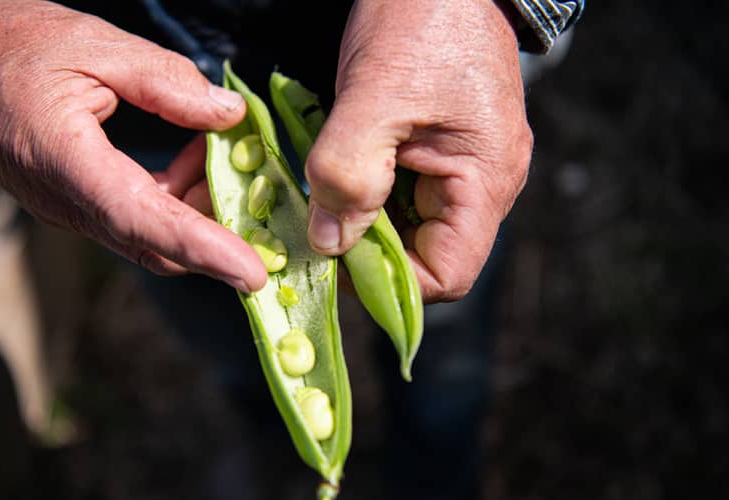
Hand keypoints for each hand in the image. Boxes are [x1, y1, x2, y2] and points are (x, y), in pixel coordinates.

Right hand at [0, 0, 267, 291]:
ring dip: (199, 211)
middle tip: (265, 215)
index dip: (203, 250)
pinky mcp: (77, 206)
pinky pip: (137, 220)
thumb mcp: (95, 45)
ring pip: (150, 239)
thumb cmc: (15, 46)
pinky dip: (176, 200)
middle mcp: (67, 202)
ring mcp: (70, 210)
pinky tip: (193, 158)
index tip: (252, 274)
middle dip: (217, 241)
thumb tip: (229, 115)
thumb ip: (166, 81)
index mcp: (66, 162)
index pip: (144, 221)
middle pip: (154, 246)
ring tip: (223, 157)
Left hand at [306, 0, 531, 301]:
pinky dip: (368, 192)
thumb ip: (348, 174)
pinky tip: (340, 171)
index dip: (388, 280)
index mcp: (485, 179)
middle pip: (426, 256)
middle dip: (368, 250)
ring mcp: (464, 166)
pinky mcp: (442, 149)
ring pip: (410, 226)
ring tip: (323, 195)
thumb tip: (327, 245)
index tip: (334, 257)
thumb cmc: (420, 21)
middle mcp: (484, 184)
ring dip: (362, 219)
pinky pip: (404, 192)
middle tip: (316, 226)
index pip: (446, 275)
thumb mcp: (374, 97)